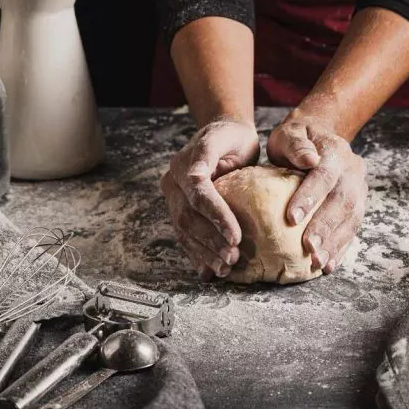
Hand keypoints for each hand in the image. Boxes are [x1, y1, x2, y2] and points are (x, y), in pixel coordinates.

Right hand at [160, 118, 259, 279]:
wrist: (222, 136)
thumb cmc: (231, 137)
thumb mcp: (229, 136)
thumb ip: (213, 152)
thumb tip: (201, 175)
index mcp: (184, 165)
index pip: (198, 195)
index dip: (216, 217)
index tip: (236, 237)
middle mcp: (173, 183)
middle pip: (188, 217)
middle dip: (211, 240)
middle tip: (233, 257)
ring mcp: (173, 199)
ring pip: (184, 231)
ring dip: (204, 253)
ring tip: (225, 269)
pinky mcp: (180, 211)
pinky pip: (185, 236)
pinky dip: (197, 255)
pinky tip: (208, 272)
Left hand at [267, 112, 366, 273]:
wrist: (319, 138)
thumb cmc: (297, 139)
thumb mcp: (290, 132)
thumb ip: (296, 144)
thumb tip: (309, 159)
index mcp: (336, 151)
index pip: (325, 175)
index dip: (311, 197)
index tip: (292, 219)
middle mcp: (353, 171)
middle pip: (343, 201)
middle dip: (325, 226)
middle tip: (308, 248)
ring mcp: (360, 189)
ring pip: (352, 218)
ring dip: (335, 243)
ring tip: (318, 262)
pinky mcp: (359, 206)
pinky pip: (353, 229)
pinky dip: (341, 249)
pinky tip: (328, 265)